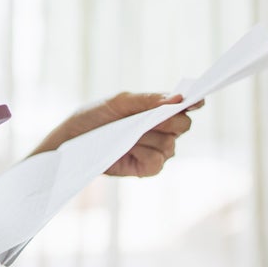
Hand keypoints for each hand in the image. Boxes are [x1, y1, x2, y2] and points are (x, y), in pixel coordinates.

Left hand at [34, 92, 203, 176]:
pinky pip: (158, 162)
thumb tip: (179, 98)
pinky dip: (144, 154)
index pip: (185, 106)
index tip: (195, 101)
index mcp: (158, 110)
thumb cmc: (95, 116)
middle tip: (147, 120)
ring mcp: (157, 150)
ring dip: (147, 138)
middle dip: (168, 121)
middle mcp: (163, 130)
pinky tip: (128, 149)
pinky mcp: (147, 168)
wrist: (72, 139)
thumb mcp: (119, 102)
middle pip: (183, 125)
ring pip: (170, 144)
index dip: (193, 103)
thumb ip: (149, 100)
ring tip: (126, 135)